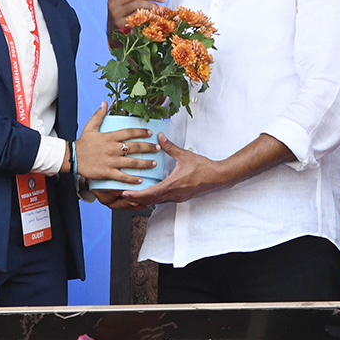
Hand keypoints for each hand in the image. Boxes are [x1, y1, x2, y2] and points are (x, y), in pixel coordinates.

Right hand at [75, 102, 159, 185]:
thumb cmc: (82, 143)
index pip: (129, 132)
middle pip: (134, 147)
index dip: (141, 132)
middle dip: (148, 147)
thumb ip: (99, 115)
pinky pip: (123, 177)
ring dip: (145, 163)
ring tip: (154, 163)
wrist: (73, 158)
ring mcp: (111, 161)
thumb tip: (105, 103)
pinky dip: (132, 179)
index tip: (150, 133)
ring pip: (132, 163)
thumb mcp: (90, 127)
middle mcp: (112, 149)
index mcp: (109, 137)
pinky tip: (141, 180)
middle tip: (158, 148)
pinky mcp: (108, 172)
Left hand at [94, 134, 227, 209]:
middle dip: (135, 199)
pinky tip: (147, 193)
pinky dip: (152, 198)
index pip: (150, 193)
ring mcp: (177, 198)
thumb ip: (170, 147)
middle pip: (150, 201)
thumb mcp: (185, 155)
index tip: (124, 193)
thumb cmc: (203, 167)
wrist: (218, 177)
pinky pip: (162, 200)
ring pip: (155, 202)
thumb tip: (159, 137)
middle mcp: (173, 195)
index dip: (136, 194)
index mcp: (173, 185)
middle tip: (121, 195)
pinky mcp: (179, 197)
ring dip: (143, 200)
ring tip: (130, 196)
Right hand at [106, 0, 163, 40]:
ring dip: (151, 4)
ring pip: (137, 3)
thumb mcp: (126, 2)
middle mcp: (113, 2)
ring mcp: (116, 13)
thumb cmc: (123, 16)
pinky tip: (154, 15)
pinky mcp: (120, 24)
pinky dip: (147, 14)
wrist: (114, 35)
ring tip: (159, 7)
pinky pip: (137, 16)